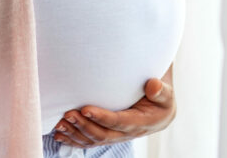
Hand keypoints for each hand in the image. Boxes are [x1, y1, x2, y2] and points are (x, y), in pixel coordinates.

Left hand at [52, 76, 175, 148]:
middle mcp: (128, 133)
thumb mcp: (166, 93)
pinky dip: (75, 138)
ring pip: (94, 140)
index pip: (119, 122)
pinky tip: (60, 133)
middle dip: (84, 126)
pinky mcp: (109, 135)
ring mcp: (117, 136)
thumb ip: (161, 91)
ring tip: (60, 124)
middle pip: (103, 135)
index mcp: (142, 123)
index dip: (102, 117)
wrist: (161, 107)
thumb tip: (153, 85)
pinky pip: (90, 141)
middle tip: (67, 114)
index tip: (85, 109)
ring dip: (76, 133)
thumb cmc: (162, 96)